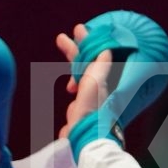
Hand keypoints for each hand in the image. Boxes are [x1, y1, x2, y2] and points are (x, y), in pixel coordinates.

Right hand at [55, 24, 114, 139]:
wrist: (84, 138)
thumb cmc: (90, 110)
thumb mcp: (94, 84)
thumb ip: (99, 66)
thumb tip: (106, 50)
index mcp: (101, 77)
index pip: (92, 53)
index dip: (85, 41)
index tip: (77, 29)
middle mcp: (97, 84)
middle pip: (85, 62)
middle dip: (75, 49)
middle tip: (61, 38)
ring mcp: (89, 96)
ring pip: (80, 73)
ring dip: (72, 63)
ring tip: (63, 50)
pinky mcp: (81, 108)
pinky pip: (77, 87)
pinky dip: (73, 81)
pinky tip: (69, 84)